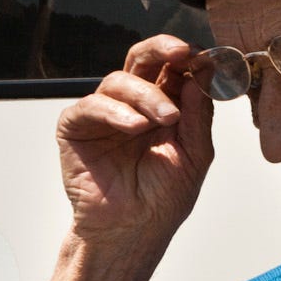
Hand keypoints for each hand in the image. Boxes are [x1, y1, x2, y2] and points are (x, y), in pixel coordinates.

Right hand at [57, 36, 214, 246]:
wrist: (134, 230)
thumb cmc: (163, 198)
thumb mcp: (195, 155)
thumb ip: (199, 116)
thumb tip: (200, 77)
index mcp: (163, 106)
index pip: (172, 69)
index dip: (187, 59)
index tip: (205, 57)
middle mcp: (132, 105)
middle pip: (141, 60)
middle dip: (162, 49)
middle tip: (182, 51)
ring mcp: (104, 114)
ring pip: (119, 81)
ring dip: (147, 95)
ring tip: (167, 119)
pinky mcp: (76, 128)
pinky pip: (90, 106)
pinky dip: (114, 112)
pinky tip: (135, 127)